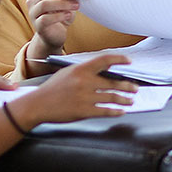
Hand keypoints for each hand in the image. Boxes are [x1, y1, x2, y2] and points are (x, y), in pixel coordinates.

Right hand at [15, 54, 134, 126]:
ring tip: (130, 101)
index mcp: (80, 69)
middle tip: (134, 88)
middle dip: (127, 86)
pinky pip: (105, 111)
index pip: (105, 60)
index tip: (129, 62)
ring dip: (125, 99)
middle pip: (113, 82)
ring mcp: (85, 97)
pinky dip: (116, 111)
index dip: (119, 59)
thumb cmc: (52, 89)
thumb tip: (105, 68)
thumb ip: (85, 70)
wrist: (37, 105)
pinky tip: (121, 111)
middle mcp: (84, 82)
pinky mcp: (84, 111)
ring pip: (112, 97)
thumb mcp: (67, 73)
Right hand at [26, 0, 86, 59]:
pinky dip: (59, 16)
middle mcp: (31, 1)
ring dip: (63, 3)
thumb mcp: (65, 2)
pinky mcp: (37, 25)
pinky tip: (69, 15)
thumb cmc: (60, 15)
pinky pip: (45, 19)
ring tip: (77, 5)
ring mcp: (32, 13)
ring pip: (44, 4)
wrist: (54, 34)